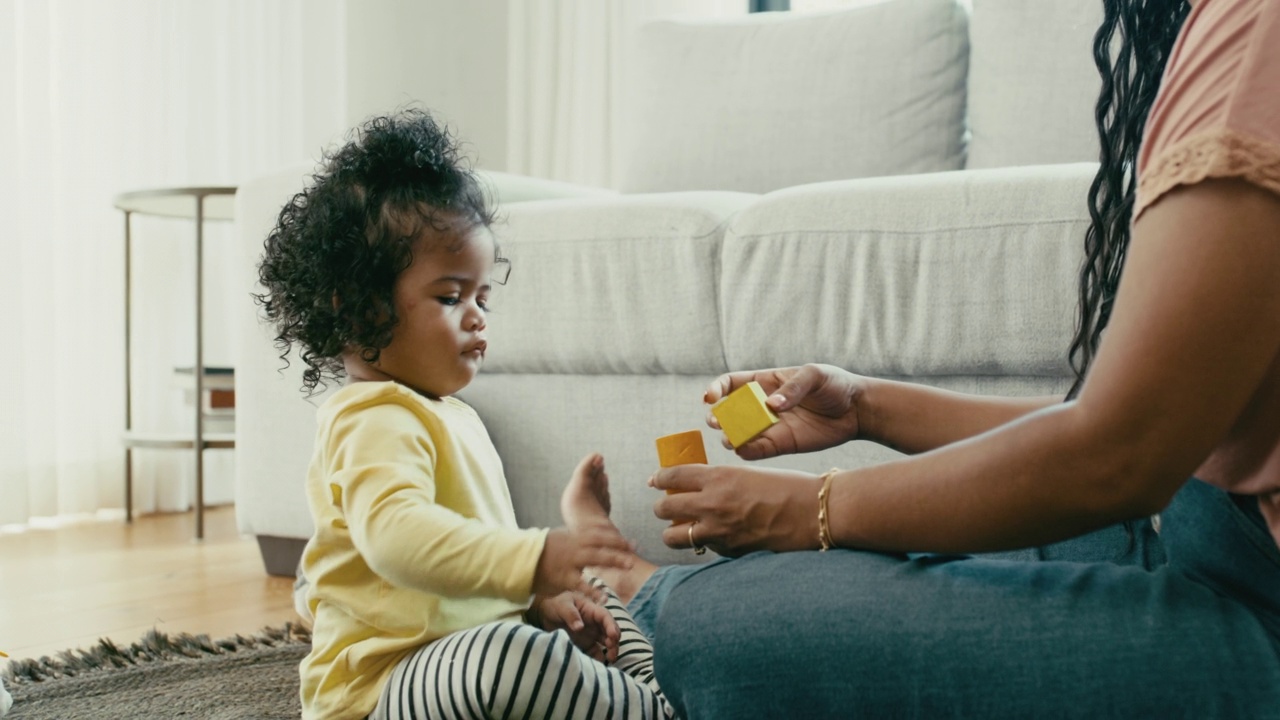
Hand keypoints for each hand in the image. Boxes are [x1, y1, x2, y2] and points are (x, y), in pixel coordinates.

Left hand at [527, 591, 618, 663]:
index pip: (605, 617)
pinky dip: (599, 658)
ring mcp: (592, 635)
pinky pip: (596, 652)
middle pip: (610, 631)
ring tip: (610, 659)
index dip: (611, 626)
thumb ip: (571, 614)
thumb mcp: (562, 606)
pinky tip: (599, 665)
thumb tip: (580, 627)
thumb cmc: (556, 606)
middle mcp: (595, 623)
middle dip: (615, 641)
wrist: (545, 615)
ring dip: (611, 650)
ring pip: (607, 642)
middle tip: (612, 650)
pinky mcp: (586, 645)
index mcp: (591, 610)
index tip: (613, 636)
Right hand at [533, 526, 632, 598]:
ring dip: (613, 560)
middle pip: (601, 543)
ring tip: (629, 565)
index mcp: (573, 537)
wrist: (521, 562)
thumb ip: (578, 539)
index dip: (615, 537)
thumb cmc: (543, 552)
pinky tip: (604, 597)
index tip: (630, 542)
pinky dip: (593, 591)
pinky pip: (580, 585)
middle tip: (634, 550)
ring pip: (595, 558)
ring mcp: (569, 562)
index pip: (598, 534)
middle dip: (619, 546)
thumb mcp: (561, 538)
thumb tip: (595, 535)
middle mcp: (573, 547)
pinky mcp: (563, 578)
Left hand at [650, 465, 822, 555]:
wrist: (815, 513)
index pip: (673, 475)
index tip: (654, 481)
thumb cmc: (788, 487)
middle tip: (666, 508)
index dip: (659, 478)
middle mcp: (713, 503)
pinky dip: (704, 544)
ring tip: (681, 530)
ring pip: (673, 536)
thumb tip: (698, 489)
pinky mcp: (729, 551)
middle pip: (664, 508)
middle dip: (662, 508)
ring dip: (674, 532)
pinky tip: (715, 538)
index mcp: (719, 476)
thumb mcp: (748, 474)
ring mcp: (719, 530)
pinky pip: (703, 548)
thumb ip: (721, 482)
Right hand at [704, 364, 865, 459]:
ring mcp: (769, 426)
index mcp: (764, 382)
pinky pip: (757, 450)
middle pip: (728, 411)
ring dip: (729, 436)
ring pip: (739, 433)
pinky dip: (746, 452)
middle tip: (716, 422)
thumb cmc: (835, 384)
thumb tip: (771, 405)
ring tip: (731, 439)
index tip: (709, 398)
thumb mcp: (815, 375)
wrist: (857, 410)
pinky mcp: (780, 445)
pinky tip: (744, 450)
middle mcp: (761, 405)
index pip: (730, 384)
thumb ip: (793, 388)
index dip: (715, 389)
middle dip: (717, 417)